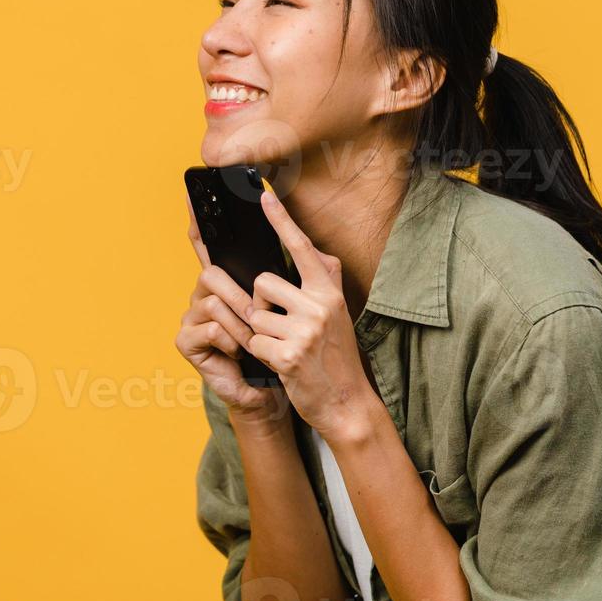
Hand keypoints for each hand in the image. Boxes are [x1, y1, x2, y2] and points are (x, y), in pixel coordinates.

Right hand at [176, 197, 286, 420]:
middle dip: (245, 300)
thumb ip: (303, 281)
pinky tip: (240, 356)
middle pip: (213, 272)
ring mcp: (193, 318)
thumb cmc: (284, 354)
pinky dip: (232, 344)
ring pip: (215, 300)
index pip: (210, 249)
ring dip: (243, 327)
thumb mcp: (298, 313)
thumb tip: (321, 252)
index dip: (201, 225)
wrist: (273, 394)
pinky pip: (211, 328)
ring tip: (258, 346)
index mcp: (229, 285)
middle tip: (263, 322)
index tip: (194, 199)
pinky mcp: (186, 342)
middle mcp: (205, 296)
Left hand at [246, 187, 378, 441]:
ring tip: (285, 348)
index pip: (303, 248)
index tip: (264, 197)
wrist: (348, 403)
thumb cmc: (336, 357)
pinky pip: (254, 343)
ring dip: (261, 334)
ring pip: (254, 315)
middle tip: (281, 328)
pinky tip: (282, 365)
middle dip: (261, 305)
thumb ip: (325, 283)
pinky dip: (261, 356)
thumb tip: (320, 253)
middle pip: (262, 283)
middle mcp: (319, 306)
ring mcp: (304, 331)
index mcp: (328, 292)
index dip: (282, 221)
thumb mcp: (338, 315)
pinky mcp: (288, 355)